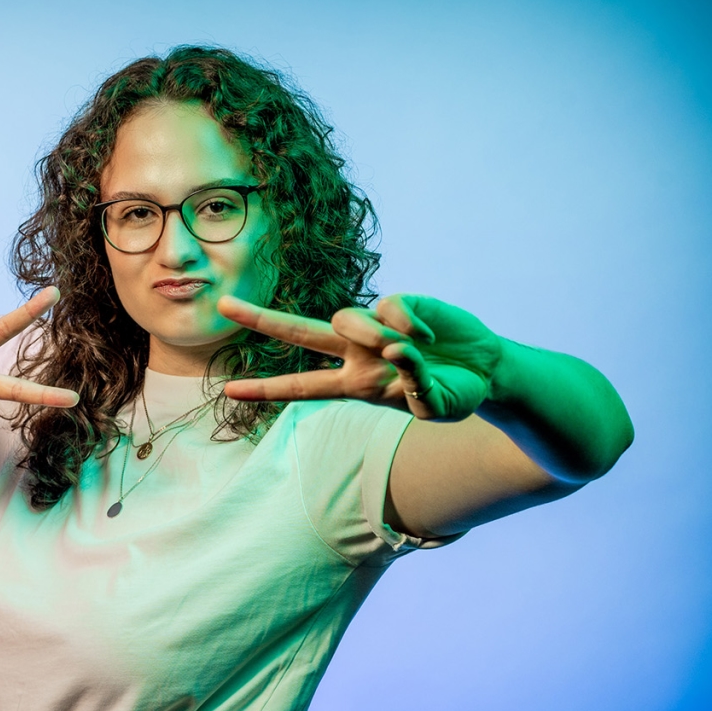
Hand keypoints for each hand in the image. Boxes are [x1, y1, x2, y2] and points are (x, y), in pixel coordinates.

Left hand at [216, 293, 504, 420]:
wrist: (487, 370)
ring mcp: (375, 326)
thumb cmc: (454, 395)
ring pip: (346, 319)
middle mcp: (355, 354)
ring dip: (370, 335)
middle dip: (261, 319)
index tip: (228, 390)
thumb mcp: (432, 407)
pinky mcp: (401, 304)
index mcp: (353, 385)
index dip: (265, 390)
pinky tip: (430, 339)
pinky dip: (407, 323)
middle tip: (224, 304)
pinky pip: (388, 306)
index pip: (300, 388)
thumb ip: (412, 385)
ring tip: (408, 352)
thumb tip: (393, 348)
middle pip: (298, 333)